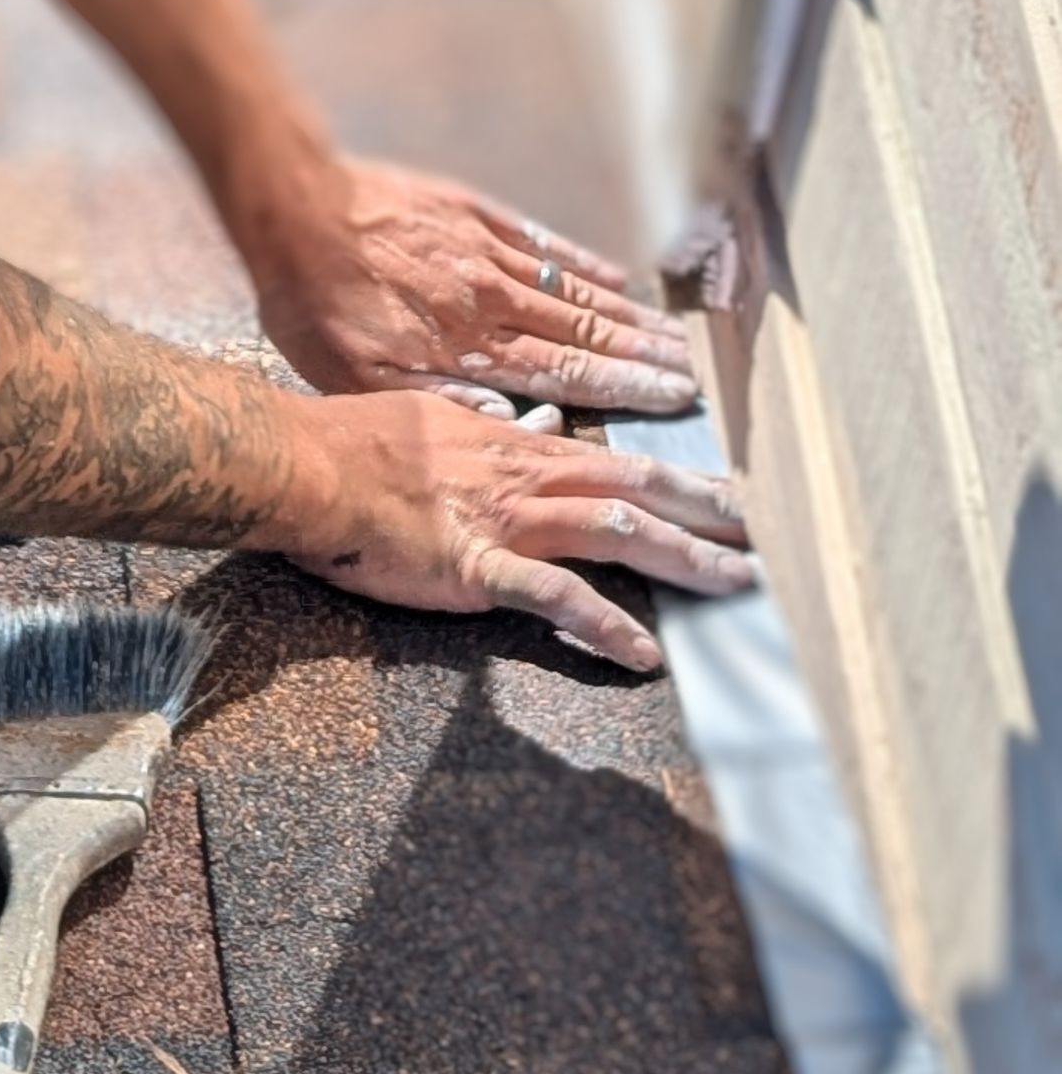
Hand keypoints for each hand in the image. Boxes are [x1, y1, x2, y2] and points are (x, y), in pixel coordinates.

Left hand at [245, 158, 696, 415]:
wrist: (295, 209)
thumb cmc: (314, 303)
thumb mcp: (356, 376)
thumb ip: (436, 402)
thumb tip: (511, 420)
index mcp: (466, 346)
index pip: (567, 374)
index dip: (626, 388)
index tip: (674, 398)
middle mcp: (491, 299)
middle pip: (586, 332)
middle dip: (646, 355)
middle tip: (695, 371)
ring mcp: (487, 252)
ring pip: (573, 289)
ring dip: (628, 314)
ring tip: (674, 333)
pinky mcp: (474, 214)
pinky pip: (543, 244)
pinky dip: (582, 263)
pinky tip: (615, 276)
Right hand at [295, 392, 749, 669]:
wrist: (306, 467)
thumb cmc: (356, 443)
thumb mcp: (435, 418)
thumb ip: (495, 426)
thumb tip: (543, 424)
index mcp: (514, 448)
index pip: (613, 459)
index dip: (676, 476)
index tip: (723, 491)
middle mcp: (525, 479)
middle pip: (636, 488)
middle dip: (707, 510)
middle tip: (766, 532)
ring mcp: (505, 523)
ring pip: (616, 532)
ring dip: (684, 558)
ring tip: (738, 582)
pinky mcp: (477, 568)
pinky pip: (554, 599)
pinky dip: (603, 626)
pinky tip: (641, 655)